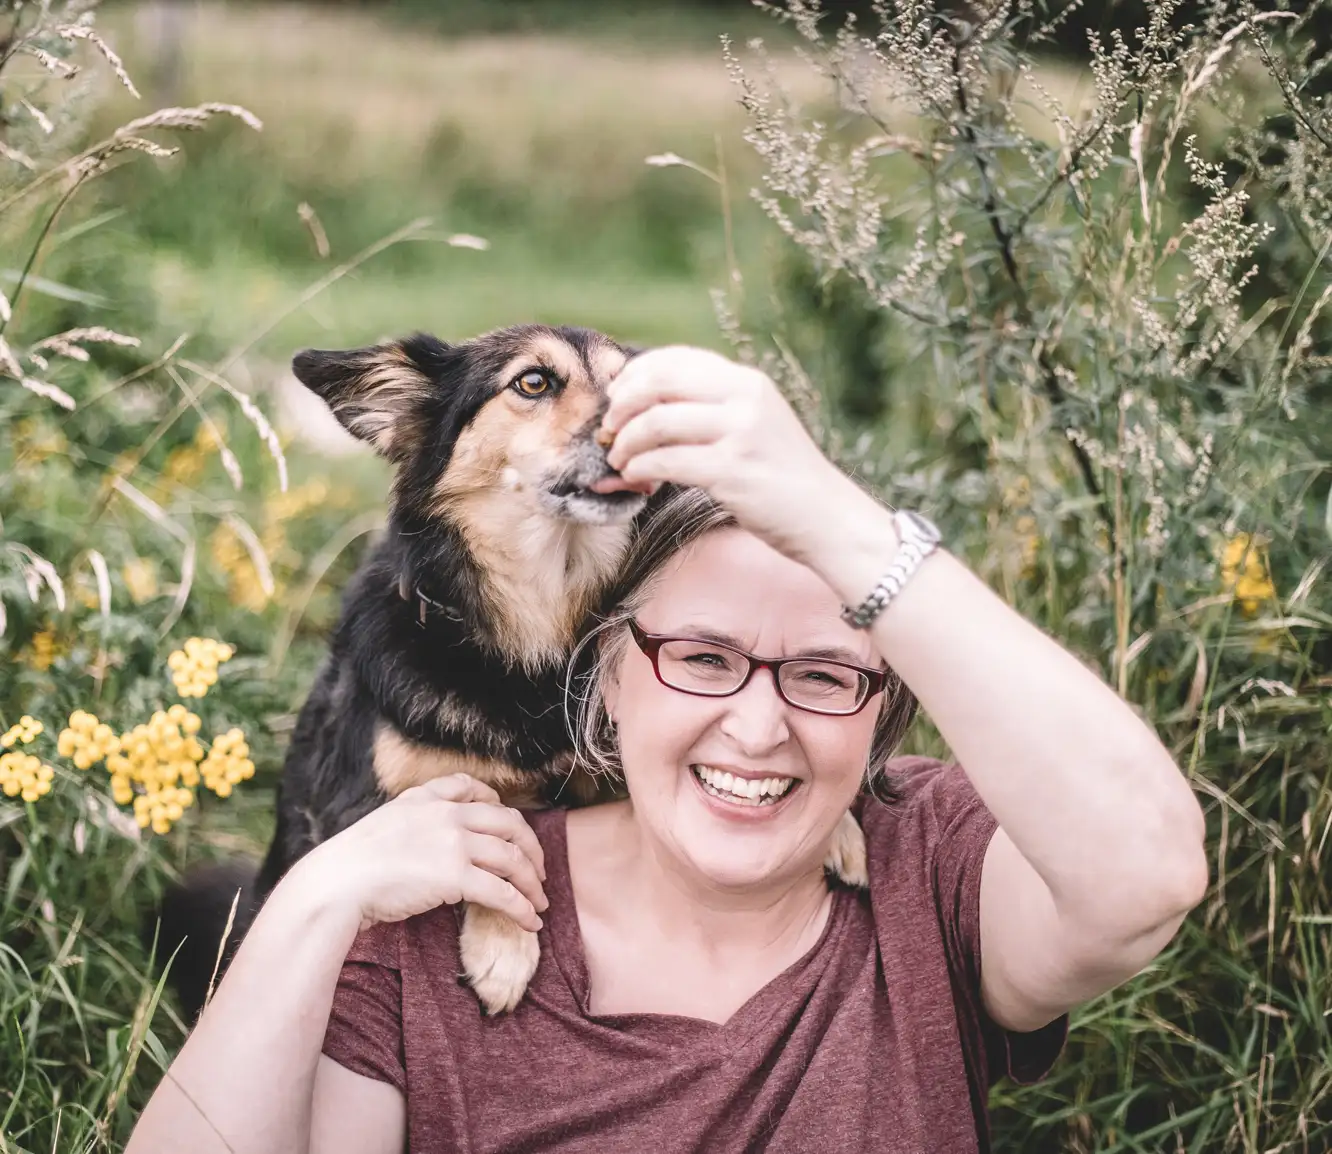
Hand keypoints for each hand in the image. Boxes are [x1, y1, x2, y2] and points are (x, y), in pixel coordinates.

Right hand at [289, 775, 547, 933]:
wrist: (335, 884)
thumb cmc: (348, 867)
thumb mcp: (381, 827)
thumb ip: (410, 828)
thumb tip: (427, 850)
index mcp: (423, 799)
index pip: (470, 786)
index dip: (496, 802)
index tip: (507, 820)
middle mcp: (445, 814)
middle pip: (508, 822)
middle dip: (531, 847)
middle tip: (539, 870)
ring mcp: (453, 842)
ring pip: (512, 858)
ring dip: (532, 882)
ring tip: (540, 902)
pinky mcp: (456, 876)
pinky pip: (503, 892)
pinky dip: (523, 908)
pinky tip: (530, 921)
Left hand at [600, 346, 860, 563]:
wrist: (825, 516)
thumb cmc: (782, 476)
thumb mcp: (755, 424)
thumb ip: (712, 407)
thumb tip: (645, 402)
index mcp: (747, 382)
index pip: (677, 359)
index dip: (636, 374)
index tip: (616, 398)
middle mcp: (744, 398)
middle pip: (659, 383)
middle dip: (622, 405)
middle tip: (608, 430)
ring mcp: (740, 433)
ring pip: (656, 422)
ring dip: (625, 443)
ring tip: (619, 461)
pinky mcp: (732, 470)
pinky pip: (666, 461)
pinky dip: (641, 469)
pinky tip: (636, 479)